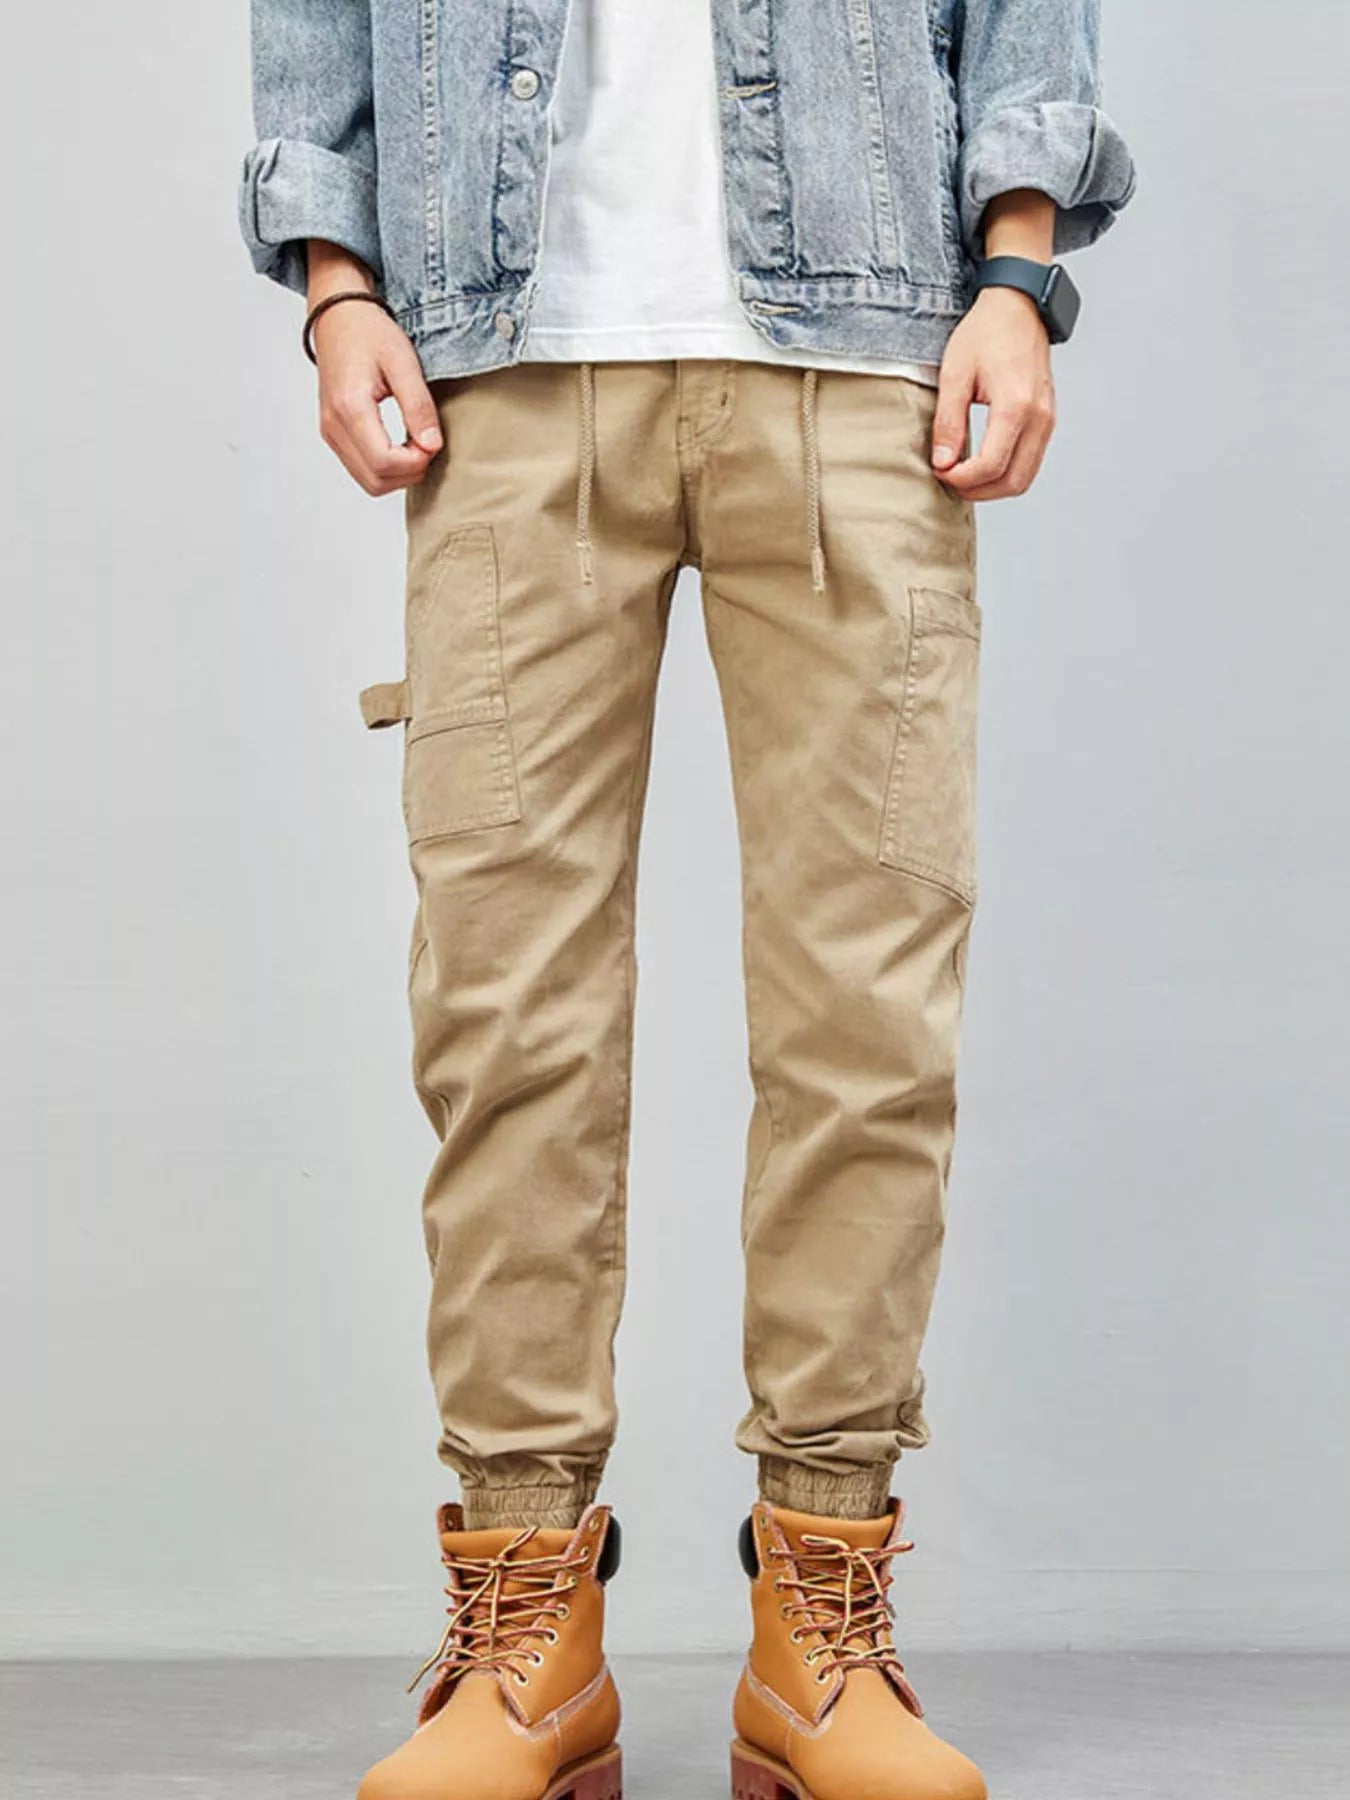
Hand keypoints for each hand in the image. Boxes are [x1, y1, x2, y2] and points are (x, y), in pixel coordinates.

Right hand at [307, 245, 442, 495]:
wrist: (339, 317)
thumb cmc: (369, 333)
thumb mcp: (403, 362)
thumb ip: (418, 406)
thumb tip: (432, 445)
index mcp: (349, 407)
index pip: (384, 462)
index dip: (415, 462)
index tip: (432, 442)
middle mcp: (333, 425)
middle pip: (375, 481)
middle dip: (409, 472)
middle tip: (427, 444)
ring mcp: (330, 432)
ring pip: (368, 482)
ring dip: (398, 474)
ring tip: (415, 443)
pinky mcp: (333, 434)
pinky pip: (361, 469)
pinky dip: (386, 468)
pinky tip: (401, 445)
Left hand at [931, 286, 1056, 502]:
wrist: (1018, 307)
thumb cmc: (986, 333)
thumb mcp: (955, 373)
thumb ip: (948, 421)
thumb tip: (942, 462)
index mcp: (1016, 405)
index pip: (991, 465)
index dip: (961, 478)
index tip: (940, 471)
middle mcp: (1039, 416)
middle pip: (1012, 482)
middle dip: (978, 490)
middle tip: (949, 480)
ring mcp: (1048, 419)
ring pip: (1025, 478)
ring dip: (993, 487)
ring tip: (963, 475)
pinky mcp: (1047, 420)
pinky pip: (1030, 462)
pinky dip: (1006, 472)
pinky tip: (982, 464)